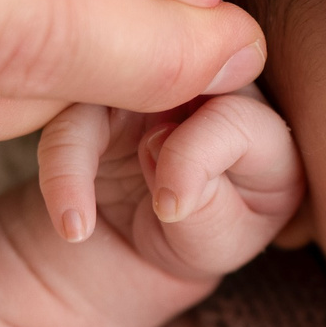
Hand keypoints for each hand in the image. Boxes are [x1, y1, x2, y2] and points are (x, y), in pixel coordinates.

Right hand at [35, 55, 305, 284]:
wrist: (148, 248)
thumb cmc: (200, 240)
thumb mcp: (218, 244)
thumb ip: (208, 209)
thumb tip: (161, 162)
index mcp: (265, 129)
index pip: (235, 117)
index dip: (198, 159)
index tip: (170, 208)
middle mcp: (216, 89)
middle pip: (180, 78)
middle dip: (149, 139)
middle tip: (144, 199)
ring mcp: (158, 83)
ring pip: (115, 86)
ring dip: (88, 154)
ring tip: (81, 223)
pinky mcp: (101, 95)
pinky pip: (68, 117)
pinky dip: (60, 170)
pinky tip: (70, 222)